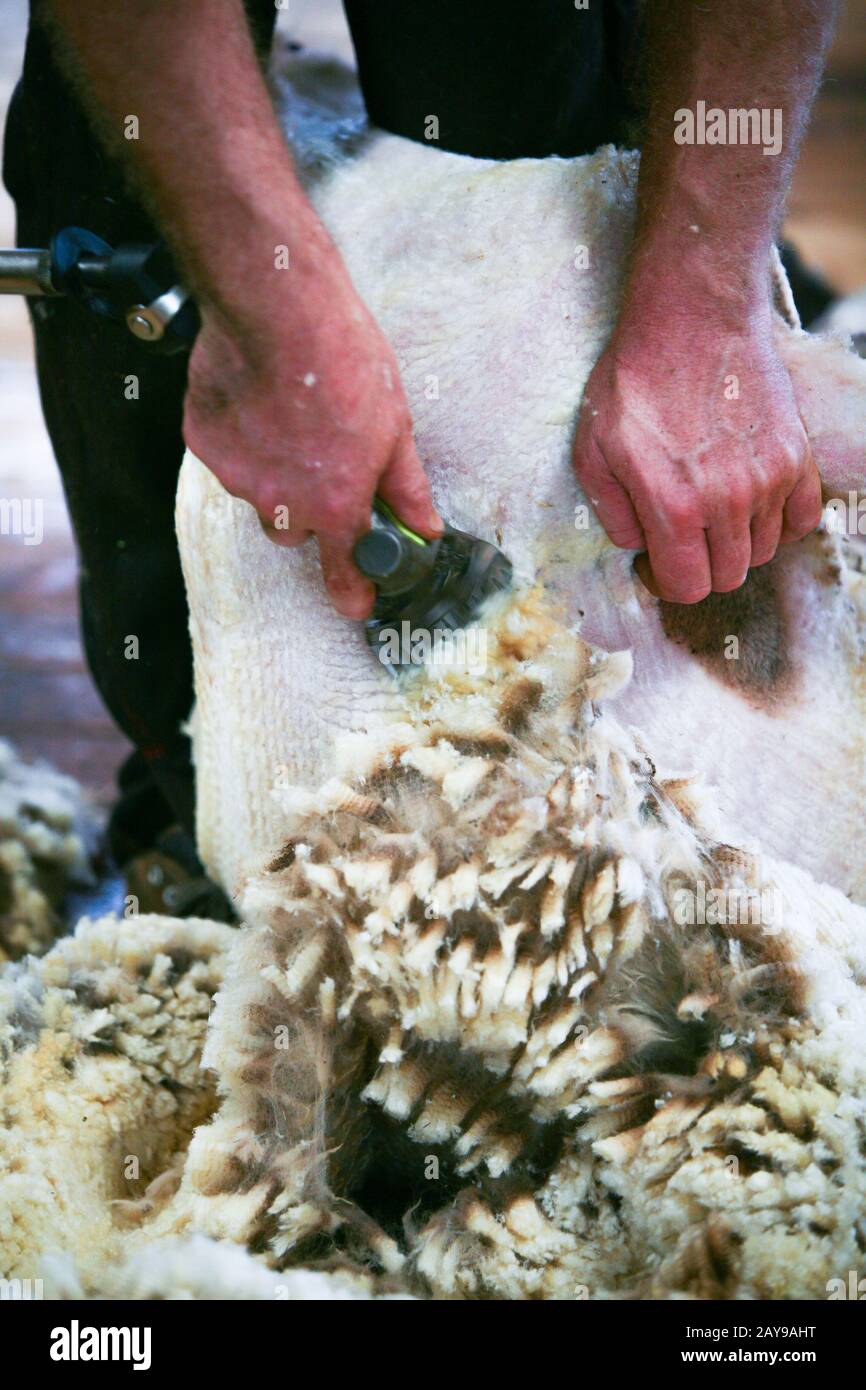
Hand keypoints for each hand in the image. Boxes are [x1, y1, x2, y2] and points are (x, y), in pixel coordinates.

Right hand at [183, 239, 440, 618]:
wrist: (278, 308)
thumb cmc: (342, 360)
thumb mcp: (395, 426)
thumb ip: (406, 487)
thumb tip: (425, 524)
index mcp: (335, 505)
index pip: (342, 575)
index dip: (351, 594)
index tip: (355, 605)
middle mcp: (283, 504)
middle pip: (295, 532)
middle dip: (309, 508)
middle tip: (322, 460)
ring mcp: (238, 477)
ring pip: (258, 493)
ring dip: (273, 471)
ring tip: (289, 418)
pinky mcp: (204, 444)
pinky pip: (225, 456)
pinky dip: (240, 438)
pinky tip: (258, 399)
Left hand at [572, 307, 822, 603]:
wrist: (692, 317)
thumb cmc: (635, 378)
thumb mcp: (593, 449)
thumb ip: (613, 512)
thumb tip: (637, 546)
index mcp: (676, 506)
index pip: (687, 587)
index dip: (665, 584)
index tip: (653, 563)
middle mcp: (729, 501)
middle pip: (728, 576)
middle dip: (699, 568)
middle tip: (678, 540)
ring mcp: (770, 478)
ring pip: (763, 551)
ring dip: (736, 544)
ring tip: (710, 512)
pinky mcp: (795, 455)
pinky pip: (801, 520)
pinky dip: (779, 523)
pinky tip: (751, 505)